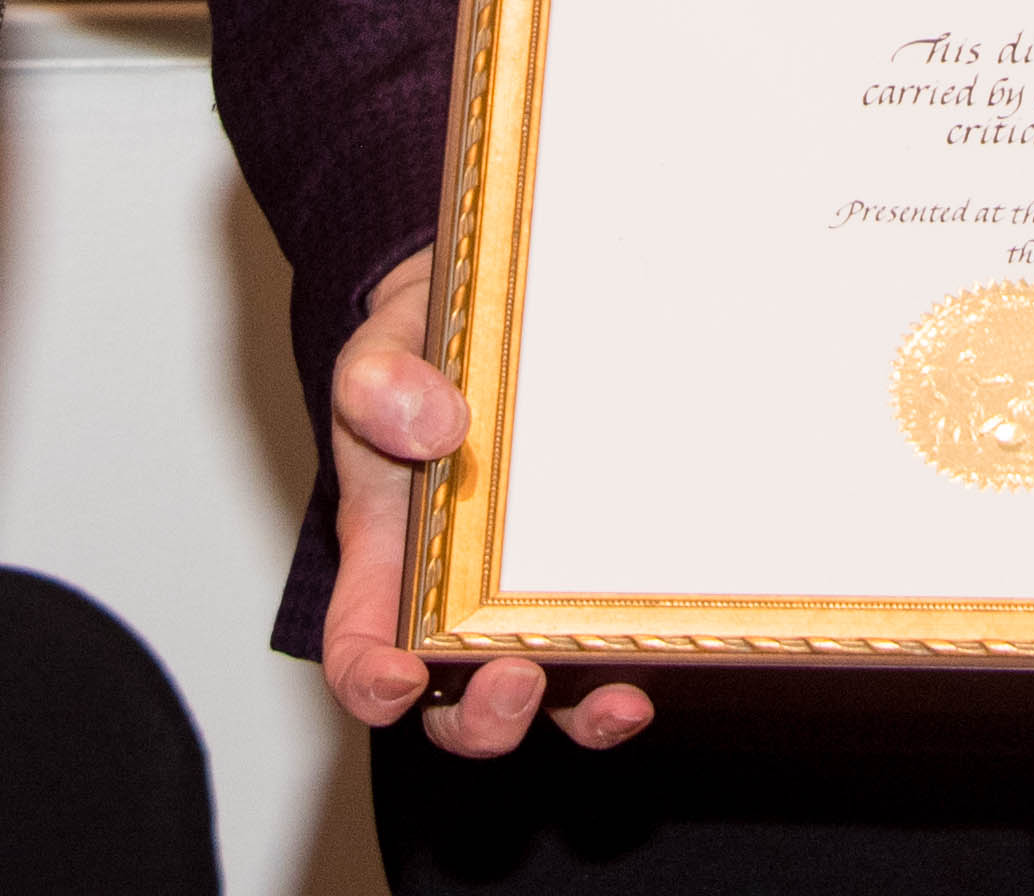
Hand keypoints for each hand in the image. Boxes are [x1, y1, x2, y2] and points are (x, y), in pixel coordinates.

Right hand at [322, 251, 651, 759]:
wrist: (488, 314)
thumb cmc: (422, 353)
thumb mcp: (380, 351)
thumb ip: (379, 383)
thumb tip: (435, 427)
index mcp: (386, 558)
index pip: (360, 649)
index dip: (372, 685)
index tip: (400, 678)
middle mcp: (456, 598)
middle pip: (457, 702)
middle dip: (486, 718)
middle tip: (516, 680)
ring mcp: (530, 595)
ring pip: (551, 693)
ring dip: (582, 715)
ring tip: (619, 698)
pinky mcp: (595, 572)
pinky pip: (615, 638)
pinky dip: (642, 658)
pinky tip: (672, 638)